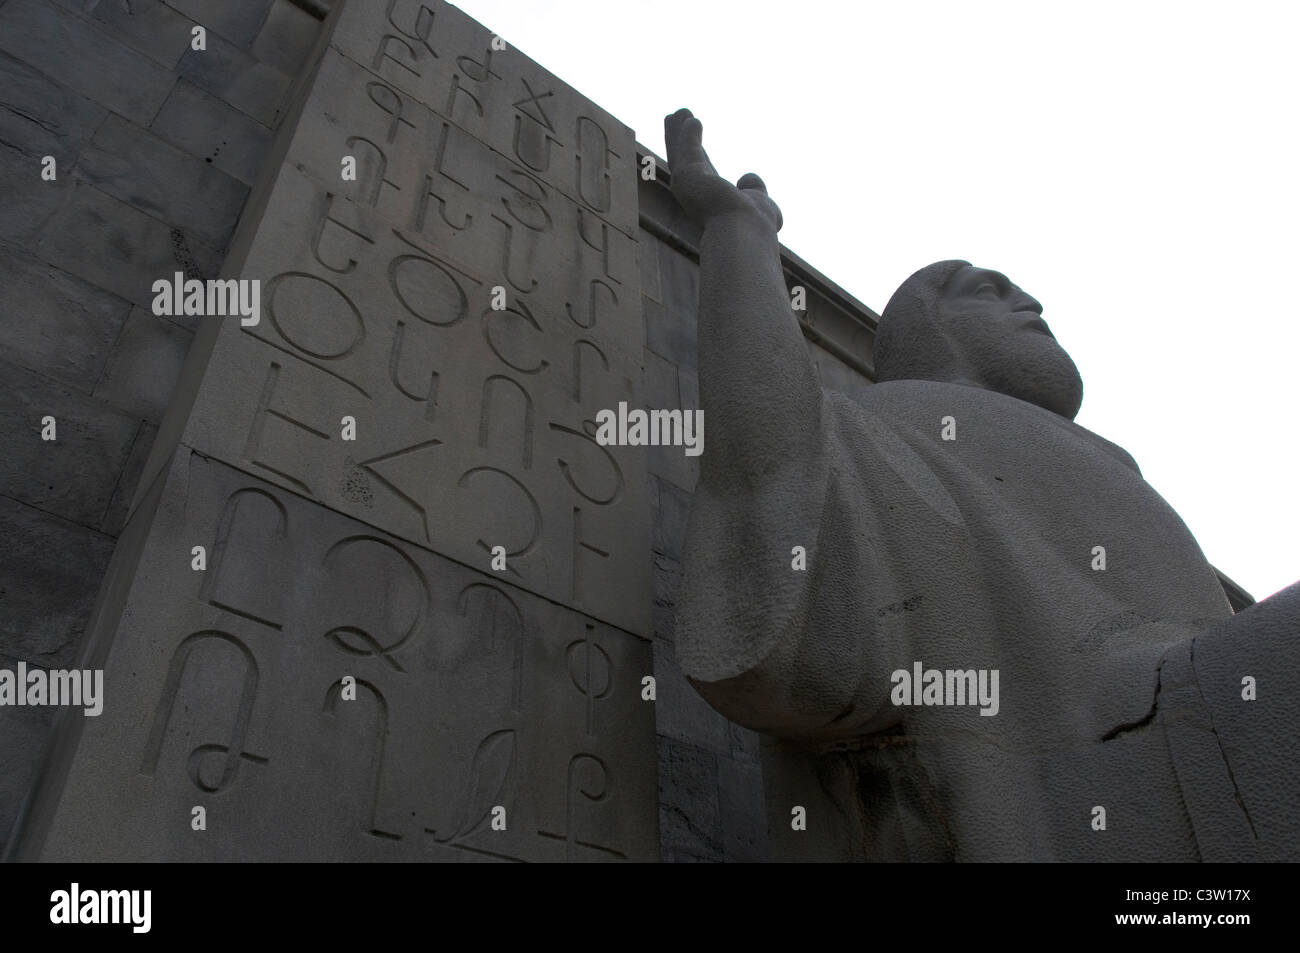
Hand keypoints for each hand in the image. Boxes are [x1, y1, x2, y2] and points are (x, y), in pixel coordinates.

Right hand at [664, 108, 782, 232]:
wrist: (745, 230)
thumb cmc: (755, 224)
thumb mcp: (760, 201)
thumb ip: (755, 189)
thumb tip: (749, 179)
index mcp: (710, 198)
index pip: (702, 168)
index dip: (697, 151)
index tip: (693, 135)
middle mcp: (695, 193)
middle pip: (684, 158)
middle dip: (680, 138)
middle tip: (675, 118)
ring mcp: (689, 186)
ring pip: (681, 153)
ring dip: (678, 132)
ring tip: (678, 112)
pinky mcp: (688, 176)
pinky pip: (687, 150)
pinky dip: (687, 135)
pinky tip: (692, 119)